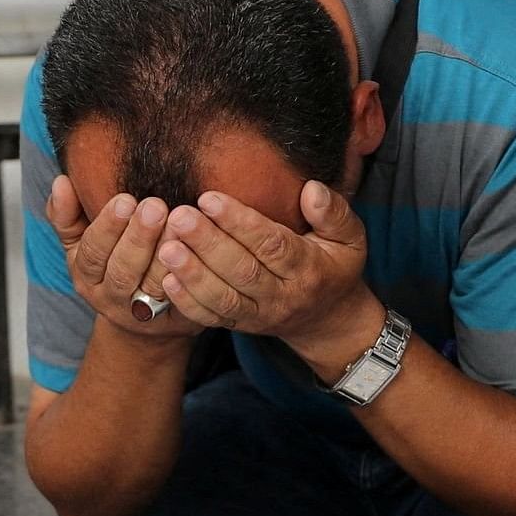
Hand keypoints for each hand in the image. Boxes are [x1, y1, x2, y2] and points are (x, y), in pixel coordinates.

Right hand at [45, 177, 196, 343]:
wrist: (138, 322)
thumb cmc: (110, 266)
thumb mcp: (81, 244)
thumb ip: (67, 215)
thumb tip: (60, 182)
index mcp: (86, 275)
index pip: (92, 251)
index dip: (108, 227)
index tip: (125, 200)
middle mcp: (110, 298)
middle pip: (122, 270)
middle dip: (138, 237)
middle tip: (155, 206)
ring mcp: (142, 313)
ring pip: (153, 286)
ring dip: (166, 254)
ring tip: (180, 222)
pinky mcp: (173, 320)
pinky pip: (181, 301)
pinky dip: (188, 277)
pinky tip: (198, 252)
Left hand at [155, 183, 384, 367]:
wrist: (327, 320)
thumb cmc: (334, 267)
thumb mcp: (350, 238)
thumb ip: (334, 212)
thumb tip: (310, 190)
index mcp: (308, 269)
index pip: (271, 245)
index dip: (240, 223)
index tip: (209, 198)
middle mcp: (282, 296)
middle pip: (242, 271)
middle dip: (208, 244)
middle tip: (180, 217)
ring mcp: (259, 315)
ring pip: (223, 298)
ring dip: (192, 274)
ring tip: (167, 247)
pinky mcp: (240, 326)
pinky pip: (212, 318)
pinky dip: (187, 302)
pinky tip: (165, 279)